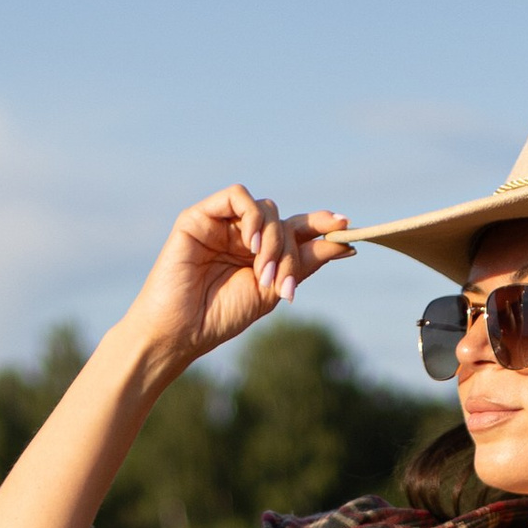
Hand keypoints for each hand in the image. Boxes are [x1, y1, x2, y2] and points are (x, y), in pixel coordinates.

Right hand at [125, 187, 353, 373]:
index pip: (295, 229)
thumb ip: (304, 264)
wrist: (181, 332)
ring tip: (263, 273)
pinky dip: (251, 217)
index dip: (321, 224)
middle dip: (290, 251)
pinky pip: (236, 196)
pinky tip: (251, 245)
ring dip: (273, 240)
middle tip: (283, 284)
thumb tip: (345, 243)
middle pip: (283, 221)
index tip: (347, 227)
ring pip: (264, 209)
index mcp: (259, 253)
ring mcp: (221, 224)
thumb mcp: (272, 291)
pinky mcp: (199, 216)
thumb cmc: (221, 316)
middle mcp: (242, 235)